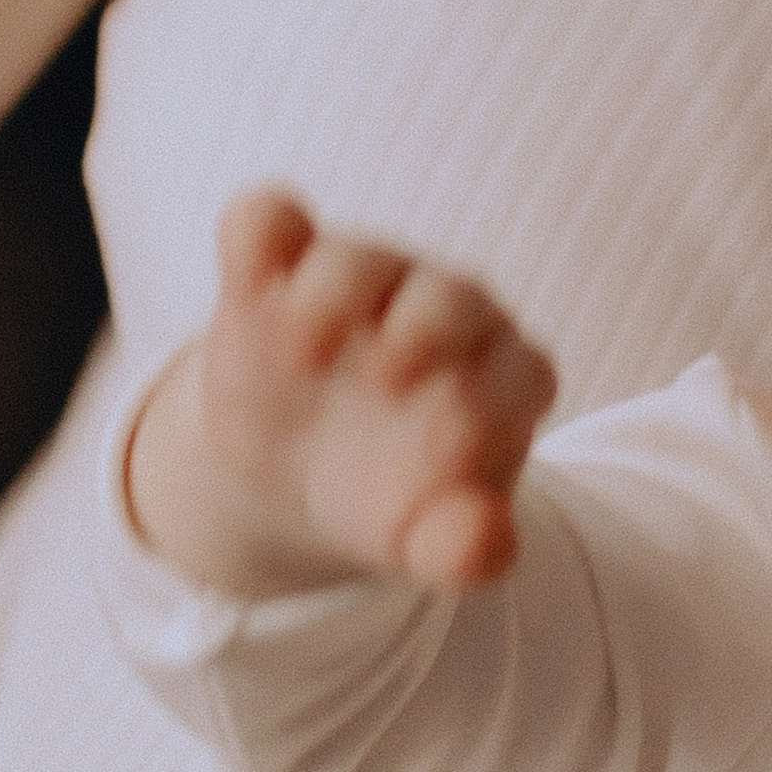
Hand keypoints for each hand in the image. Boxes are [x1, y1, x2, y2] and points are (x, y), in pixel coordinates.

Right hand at [123, 190, 557, 601]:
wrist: (297, 477)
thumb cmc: (390, 500)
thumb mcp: (425, 540)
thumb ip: (463, 548)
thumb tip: (486, 545)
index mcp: (498, 379)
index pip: (522, 372)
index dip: (502, 401)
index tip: (459, 450)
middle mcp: (440, 315)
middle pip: (451, 299)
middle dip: (427, 328)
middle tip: (387, 380)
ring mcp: (361, 284)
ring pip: (360, 261)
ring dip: (335, 295)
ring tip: (302, 358)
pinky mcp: (277, 269)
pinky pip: (270, 222)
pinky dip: (260, 230)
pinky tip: (248, 269)